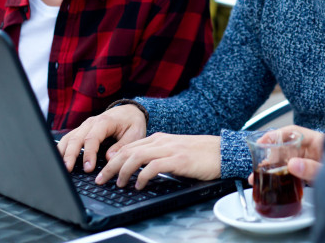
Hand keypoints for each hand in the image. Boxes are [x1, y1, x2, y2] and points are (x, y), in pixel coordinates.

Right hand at [57, 104, 146, 172]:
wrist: (130, 111)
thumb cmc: (133, 122)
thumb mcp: (135, 133)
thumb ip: (122, 145)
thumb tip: (109, 158)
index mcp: (105, 121)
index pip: (92, 138)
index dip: (89, 154)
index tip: (88, 168)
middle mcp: (91, 122)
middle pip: (76, 138)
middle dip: (70, 155)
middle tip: (67, 170)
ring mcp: (84, 126)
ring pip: (68, 138)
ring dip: (62, 152)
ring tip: (60, 167)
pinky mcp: (82, 130)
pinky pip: (69, 139)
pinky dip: (62, 149)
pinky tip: (58, 159)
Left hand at [95, 133, 220, 188]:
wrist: (223, 152)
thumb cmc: (200, 155)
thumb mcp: (175, 151)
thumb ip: (158, 156)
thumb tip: (140, 169)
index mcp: (159, 139)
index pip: (129, 146)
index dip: (113, 159)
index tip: (103, 171)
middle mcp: (162, 141)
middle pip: (127, 151)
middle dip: (110, 166)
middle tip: (101, 179)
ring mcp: (170, 149)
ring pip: (136, 157)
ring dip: (123, 171)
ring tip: (118, 184)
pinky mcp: (179, 159)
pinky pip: (154, 167)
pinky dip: (143, 176)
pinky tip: (139, 185)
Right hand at [247, 126, 324, 185]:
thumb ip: (311, 167)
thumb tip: (291, 165)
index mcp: (317, 141)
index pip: (291, 131)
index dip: (274, 135)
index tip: (261, 142)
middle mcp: (312, 148)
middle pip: (285, 147)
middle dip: (268, 155)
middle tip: (256, 166)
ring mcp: (311, 160)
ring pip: (286, 160)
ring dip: (271, 168)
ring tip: (256, 178)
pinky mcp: (311, 172)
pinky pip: (292, 171)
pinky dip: (281, 177)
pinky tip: (272, 184)